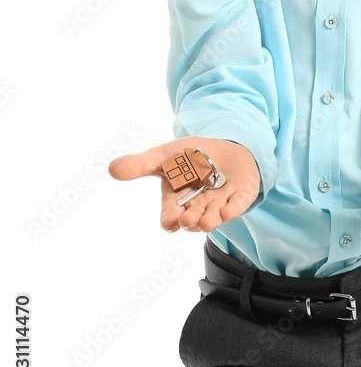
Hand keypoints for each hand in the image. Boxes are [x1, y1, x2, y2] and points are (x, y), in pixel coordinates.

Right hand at [108, 138, 259, 232]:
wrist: (223, 145)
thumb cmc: (189, 156)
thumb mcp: (164, 156)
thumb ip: (140, 165)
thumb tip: (112, 169)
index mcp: (178, 201)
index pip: (171, 215)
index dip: (170, 219)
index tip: (170, 221)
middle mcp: (198, 206)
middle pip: (193, 218)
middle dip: (190, 220)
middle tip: (187, 222)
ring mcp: (221, 202)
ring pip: (215, 215)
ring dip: (211, 219)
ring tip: (207, 222)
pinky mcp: (241, 195)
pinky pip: (238, 204)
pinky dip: (234, 209)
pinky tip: (228, 213)